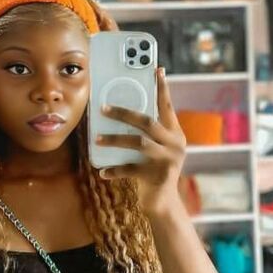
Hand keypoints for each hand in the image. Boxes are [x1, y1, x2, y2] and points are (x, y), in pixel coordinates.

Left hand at [97, 67, 186, 216]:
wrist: (163, 204)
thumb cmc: (153, 172)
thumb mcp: (154, 150)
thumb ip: (146, 134)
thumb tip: (117, 114)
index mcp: (175, 134)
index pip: (167, 106)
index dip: (162, 87)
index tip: (156, 68)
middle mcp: (175, 145)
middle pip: (148, 121)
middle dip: (124, 112)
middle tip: (102, 108)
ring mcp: (168, 160)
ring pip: (139, 142)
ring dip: (115, 140)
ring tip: (97, 139)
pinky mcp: (158, 176)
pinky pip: (131, 169)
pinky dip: (115, 170)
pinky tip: (102, 171)